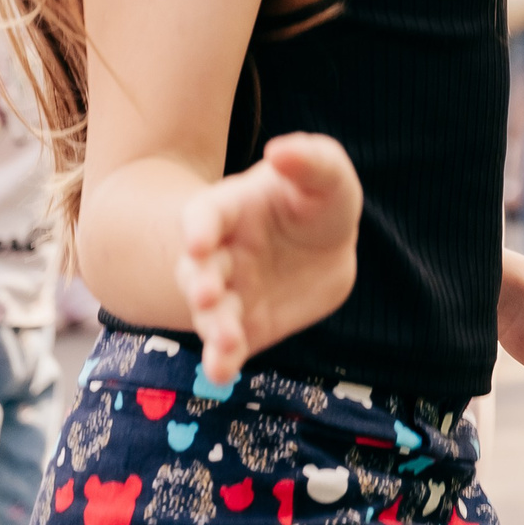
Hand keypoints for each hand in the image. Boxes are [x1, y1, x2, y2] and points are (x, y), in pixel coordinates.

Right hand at [176, 133, 361, 385]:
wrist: (322, 250)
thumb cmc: (314, 202)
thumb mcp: (325, 173)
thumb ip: (309, 160)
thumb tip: (280, 151)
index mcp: (229, 209)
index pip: (206, 214)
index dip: (199, 226)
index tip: (198, 241)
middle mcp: (219, 254)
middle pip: (198, 269)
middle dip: (200, 282)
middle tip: (206, 293)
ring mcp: (229, 293)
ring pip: (211, 313)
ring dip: (212, 327)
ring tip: (225, 341)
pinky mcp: (244, 328)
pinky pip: (228, 347)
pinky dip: (221, 360)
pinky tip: (221, 373)